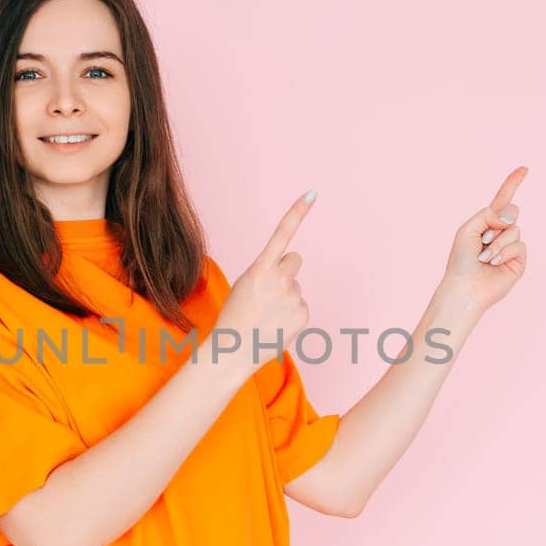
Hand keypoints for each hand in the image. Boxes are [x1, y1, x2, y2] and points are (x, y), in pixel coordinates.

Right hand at [212, 190, 316, 373]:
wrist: (234, 351)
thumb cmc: (235, 316)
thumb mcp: (244, 284)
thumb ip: (267, 271)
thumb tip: (290, 270)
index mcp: (260, 269)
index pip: (282, 234)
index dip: (297, 212)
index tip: (312, 193)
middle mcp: (280, 280)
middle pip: (295, 261)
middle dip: (286, 270)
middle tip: (269, 291)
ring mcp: (294, 298)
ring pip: (297, 286)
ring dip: (286, 295)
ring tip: (267, 314)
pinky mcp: (304, 314)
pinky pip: (301, 305)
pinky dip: (291, 313)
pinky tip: (276, 324)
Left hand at [439, 166, 530, 314]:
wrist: (465, 286)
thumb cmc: (461, 260)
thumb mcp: (469, 228)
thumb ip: (489, 214)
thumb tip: (511, 218)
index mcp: (487, 223)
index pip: (502, 200)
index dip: (512, 184)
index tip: (524, 169)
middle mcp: (501, 233)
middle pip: (512, 211)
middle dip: (499, 222)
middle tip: (484, 239)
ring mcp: (511, 246)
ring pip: (515, 230)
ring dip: (497, 242)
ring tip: (485, 257)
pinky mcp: (519, 260)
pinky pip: (519, 245)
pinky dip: (505, 252)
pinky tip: (494, 263)